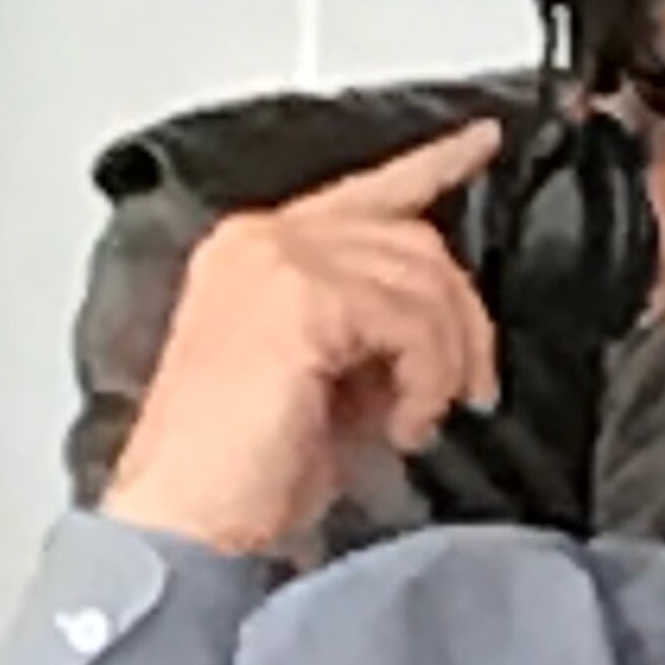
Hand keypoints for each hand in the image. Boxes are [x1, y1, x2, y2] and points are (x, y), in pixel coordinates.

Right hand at [106, 116, 505, 557]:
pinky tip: (404, 425)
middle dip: (461, 316)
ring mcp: (279, 262)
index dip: (432, 164)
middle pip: (410, 236)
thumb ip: (366, 339)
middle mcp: (262, 241)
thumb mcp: (320, 388)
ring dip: (444, 360)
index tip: (480, 142)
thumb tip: (435, 340)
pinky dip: (427, 379)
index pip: (361, 191)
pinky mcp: (302, 298)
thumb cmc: (237, 479)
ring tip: (419, 420)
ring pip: (421, 277)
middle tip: (471, 388)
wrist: (184, 521)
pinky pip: (411, 319)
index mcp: (255, 252)